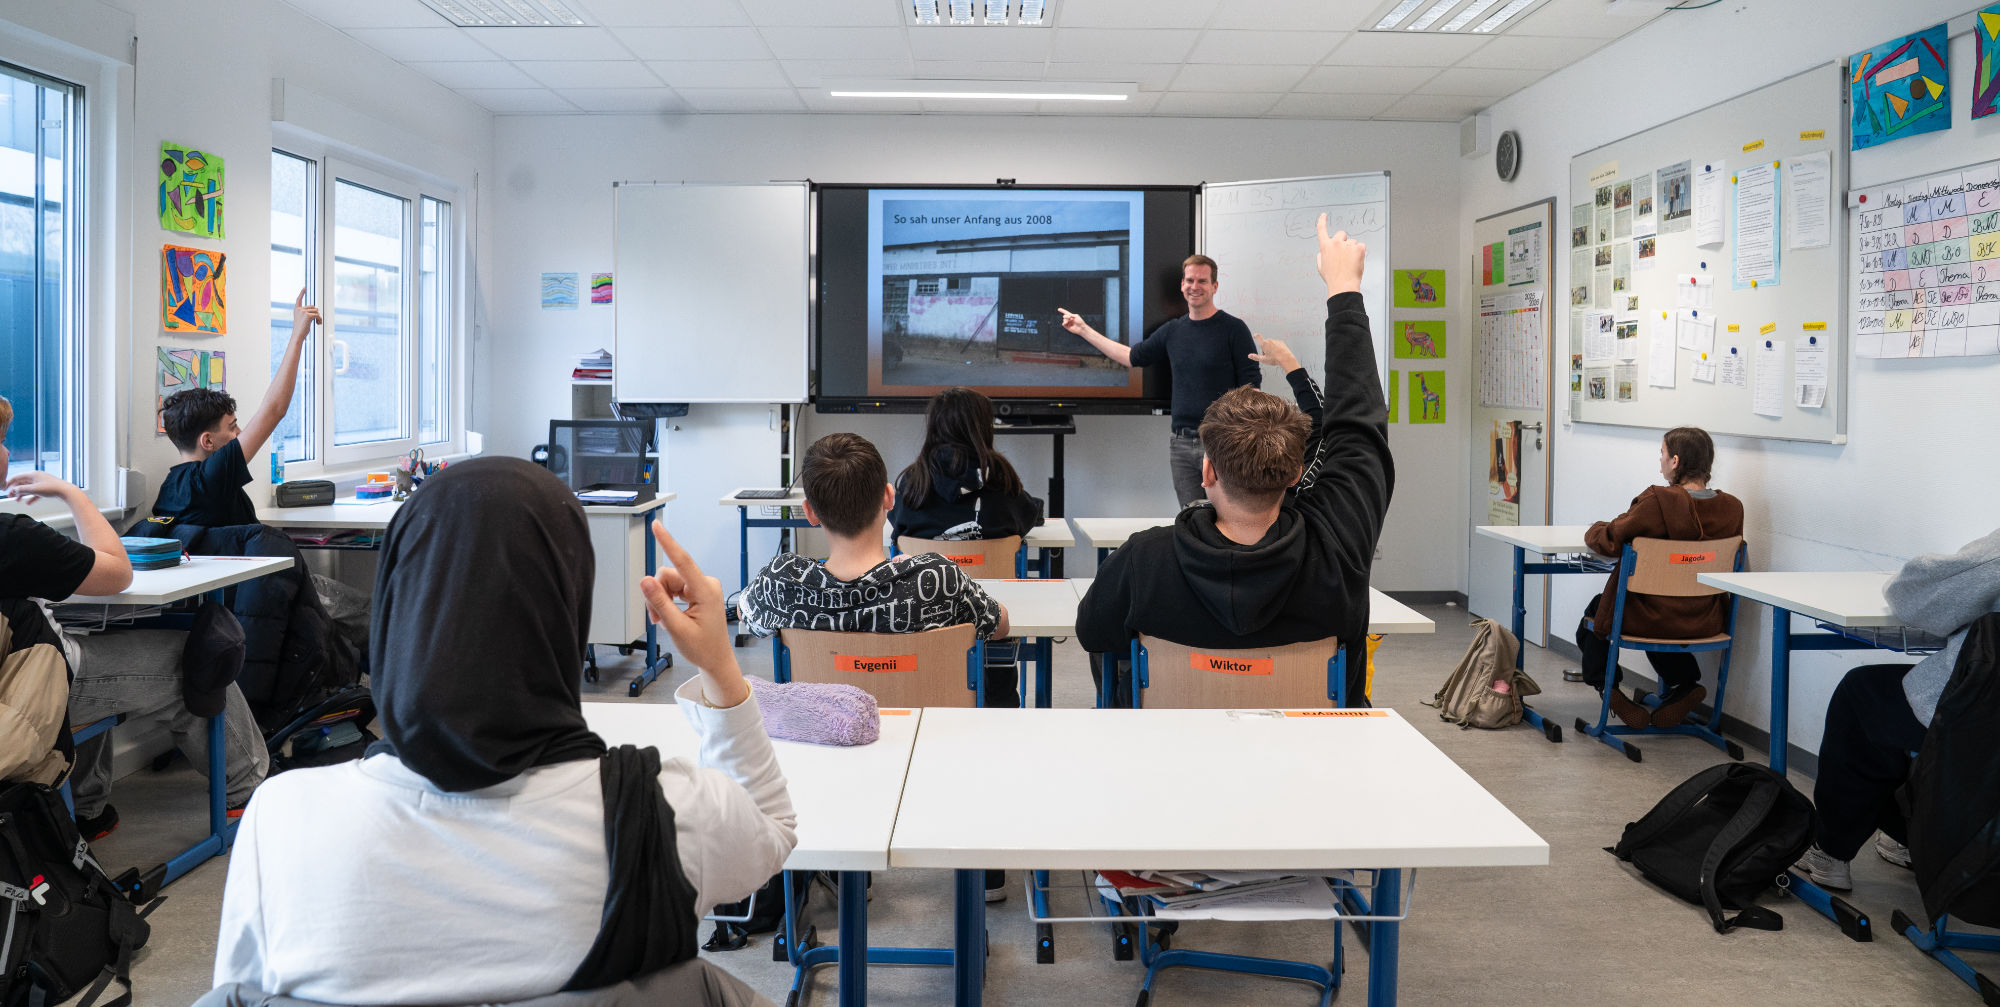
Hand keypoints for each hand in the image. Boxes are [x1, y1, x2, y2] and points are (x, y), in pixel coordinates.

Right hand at [5, 471, 80, 505]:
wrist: (67, 492)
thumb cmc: (52, 488)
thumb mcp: (34, 489)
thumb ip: (22, 489)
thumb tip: (14, 490)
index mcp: (33, 474)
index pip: (18, 477)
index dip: (10, 482)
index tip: (4, 488)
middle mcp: (37, 477)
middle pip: (22, 482)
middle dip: (15, 489)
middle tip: (10, 496)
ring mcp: (42, 483)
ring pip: (29, 488)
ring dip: (22, 494)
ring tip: (17, 500)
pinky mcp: (46, 489)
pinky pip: (36, 493)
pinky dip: (31, 497)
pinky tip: (28, 503)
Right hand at [291, 289, 320, 339]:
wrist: (298, 335)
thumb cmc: (301, 329)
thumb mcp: (303, 319)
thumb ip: (307, 313)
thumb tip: (317, 309)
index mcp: (296, 310)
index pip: (299, 299)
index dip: (302, 293)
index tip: (305, 287)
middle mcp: (299, 309)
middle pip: (313, 307)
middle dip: (316, 313)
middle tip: (316, 320)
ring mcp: (303, 312)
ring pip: (317, 311)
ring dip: (319, 317)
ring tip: (317, 323)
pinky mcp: (308, 316)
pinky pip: (318, 315)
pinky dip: (320, 320)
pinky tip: (318, 324)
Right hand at [639, 521, 748, 703]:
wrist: (715, 659)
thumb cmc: (702, 647)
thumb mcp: (676, 627)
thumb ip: (660, 603)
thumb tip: (645, 580)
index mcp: (706, 591)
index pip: (683, 561)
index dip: (668, 542)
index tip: (657, 526)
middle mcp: (706, 584)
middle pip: (669, 575)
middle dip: (658, 594)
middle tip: (655, 617)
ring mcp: (702, 587)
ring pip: (668, 582)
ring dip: (661, 600)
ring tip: (663, 620)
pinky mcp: (698, 590)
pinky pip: (674, 587)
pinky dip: (667, 601)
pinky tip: (671, 616)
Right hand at [1056, 308, 1089, 335]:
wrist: (1081, 328)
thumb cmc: (1080, 322)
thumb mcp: (1076, 316)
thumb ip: (1070, 315)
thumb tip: (1064, 316)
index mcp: (1072, 316)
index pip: (1066, 313)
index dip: (1062, 311)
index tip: (1058, 309)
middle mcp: (1069, 319)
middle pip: (1064, 316)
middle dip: (1066, 316)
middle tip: (1069, 317)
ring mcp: (1068, 323)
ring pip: (1064, 320)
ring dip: (1066, 319)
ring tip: (1069, 321)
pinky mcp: (1067, 327)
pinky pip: (1063, 324)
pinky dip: (1064, 323)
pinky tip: (1066, 323)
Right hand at [1248, 334, 1298, 371]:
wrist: (1285, 358)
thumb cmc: (1274, 359)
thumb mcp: (1263, 360)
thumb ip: (1255, 357)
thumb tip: (1249, 356)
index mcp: (1264, 344)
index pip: (1258, 336)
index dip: (1256, 335)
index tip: (1254, 336)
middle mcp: (1269, 340)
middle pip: (1265, 344)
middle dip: (1265, 349)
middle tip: (1267, 356)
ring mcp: (1275, 341)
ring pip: (1271, 345)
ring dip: (1271, 349)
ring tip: (1274, 356)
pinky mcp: (1281, 342)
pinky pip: (1276, 345)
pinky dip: (1276, 348)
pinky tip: (1278, 354)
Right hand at [1314, 214, 1365, 296]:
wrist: (1343, 285)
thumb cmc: (1332, 278)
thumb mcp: (1321, 267)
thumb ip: (1321, 256)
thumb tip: (1323, 252)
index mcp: (1325, 247)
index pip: (1322, 230)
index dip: (1322, 221)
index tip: (1324, 215)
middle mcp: (1336, 243)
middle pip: (1341, 234)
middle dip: (1343, 241)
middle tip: (1345, 253)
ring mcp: (1347, 245)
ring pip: (1353, 242)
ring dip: (1352, 249)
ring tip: (1350, 262)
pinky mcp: (1359, 248)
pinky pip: (1361, 246)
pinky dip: (1360, 253)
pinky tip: (1356, 261)